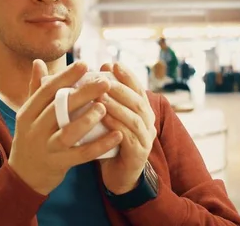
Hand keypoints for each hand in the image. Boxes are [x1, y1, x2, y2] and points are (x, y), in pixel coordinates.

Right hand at [7, 60, 122, 195]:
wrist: (24, 176)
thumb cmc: (32, 137)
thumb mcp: (29, 114)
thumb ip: (36, 89)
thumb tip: (38, 61)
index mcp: (28, 112)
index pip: (46, 90)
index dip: (65, 76)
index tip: (85, 64)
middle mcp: (34, 129)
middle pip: (58, 108)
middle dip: (82, 93)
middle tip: (105, 82)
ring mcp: (46, 147)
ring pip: (68, 132)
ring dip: (87, 119)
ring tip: (105, 107)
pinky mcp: (59, 164)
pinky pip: (82, 154)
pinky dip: (100, 145)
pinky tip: (117, 135)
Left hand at [98, 63, 155, 194]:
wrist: (117, 175)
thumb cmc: (109, 142)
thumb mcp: (107, 117)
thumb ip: (104, 97)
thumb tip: (91, 72)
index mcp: (142, 111)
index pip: (137, 88)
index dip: (127, 75)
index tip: (112, 63)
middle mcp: (148, 122)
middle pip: (137, 100)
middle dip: (120, 87)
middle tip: (103, 78)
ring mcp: (146, 138)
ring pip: (134, 117)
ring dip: (117, 105)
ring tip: (99, 96)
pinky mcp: (139, 154)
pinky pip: (128, 136)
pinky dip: (116, 125)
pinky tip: (102, 118)